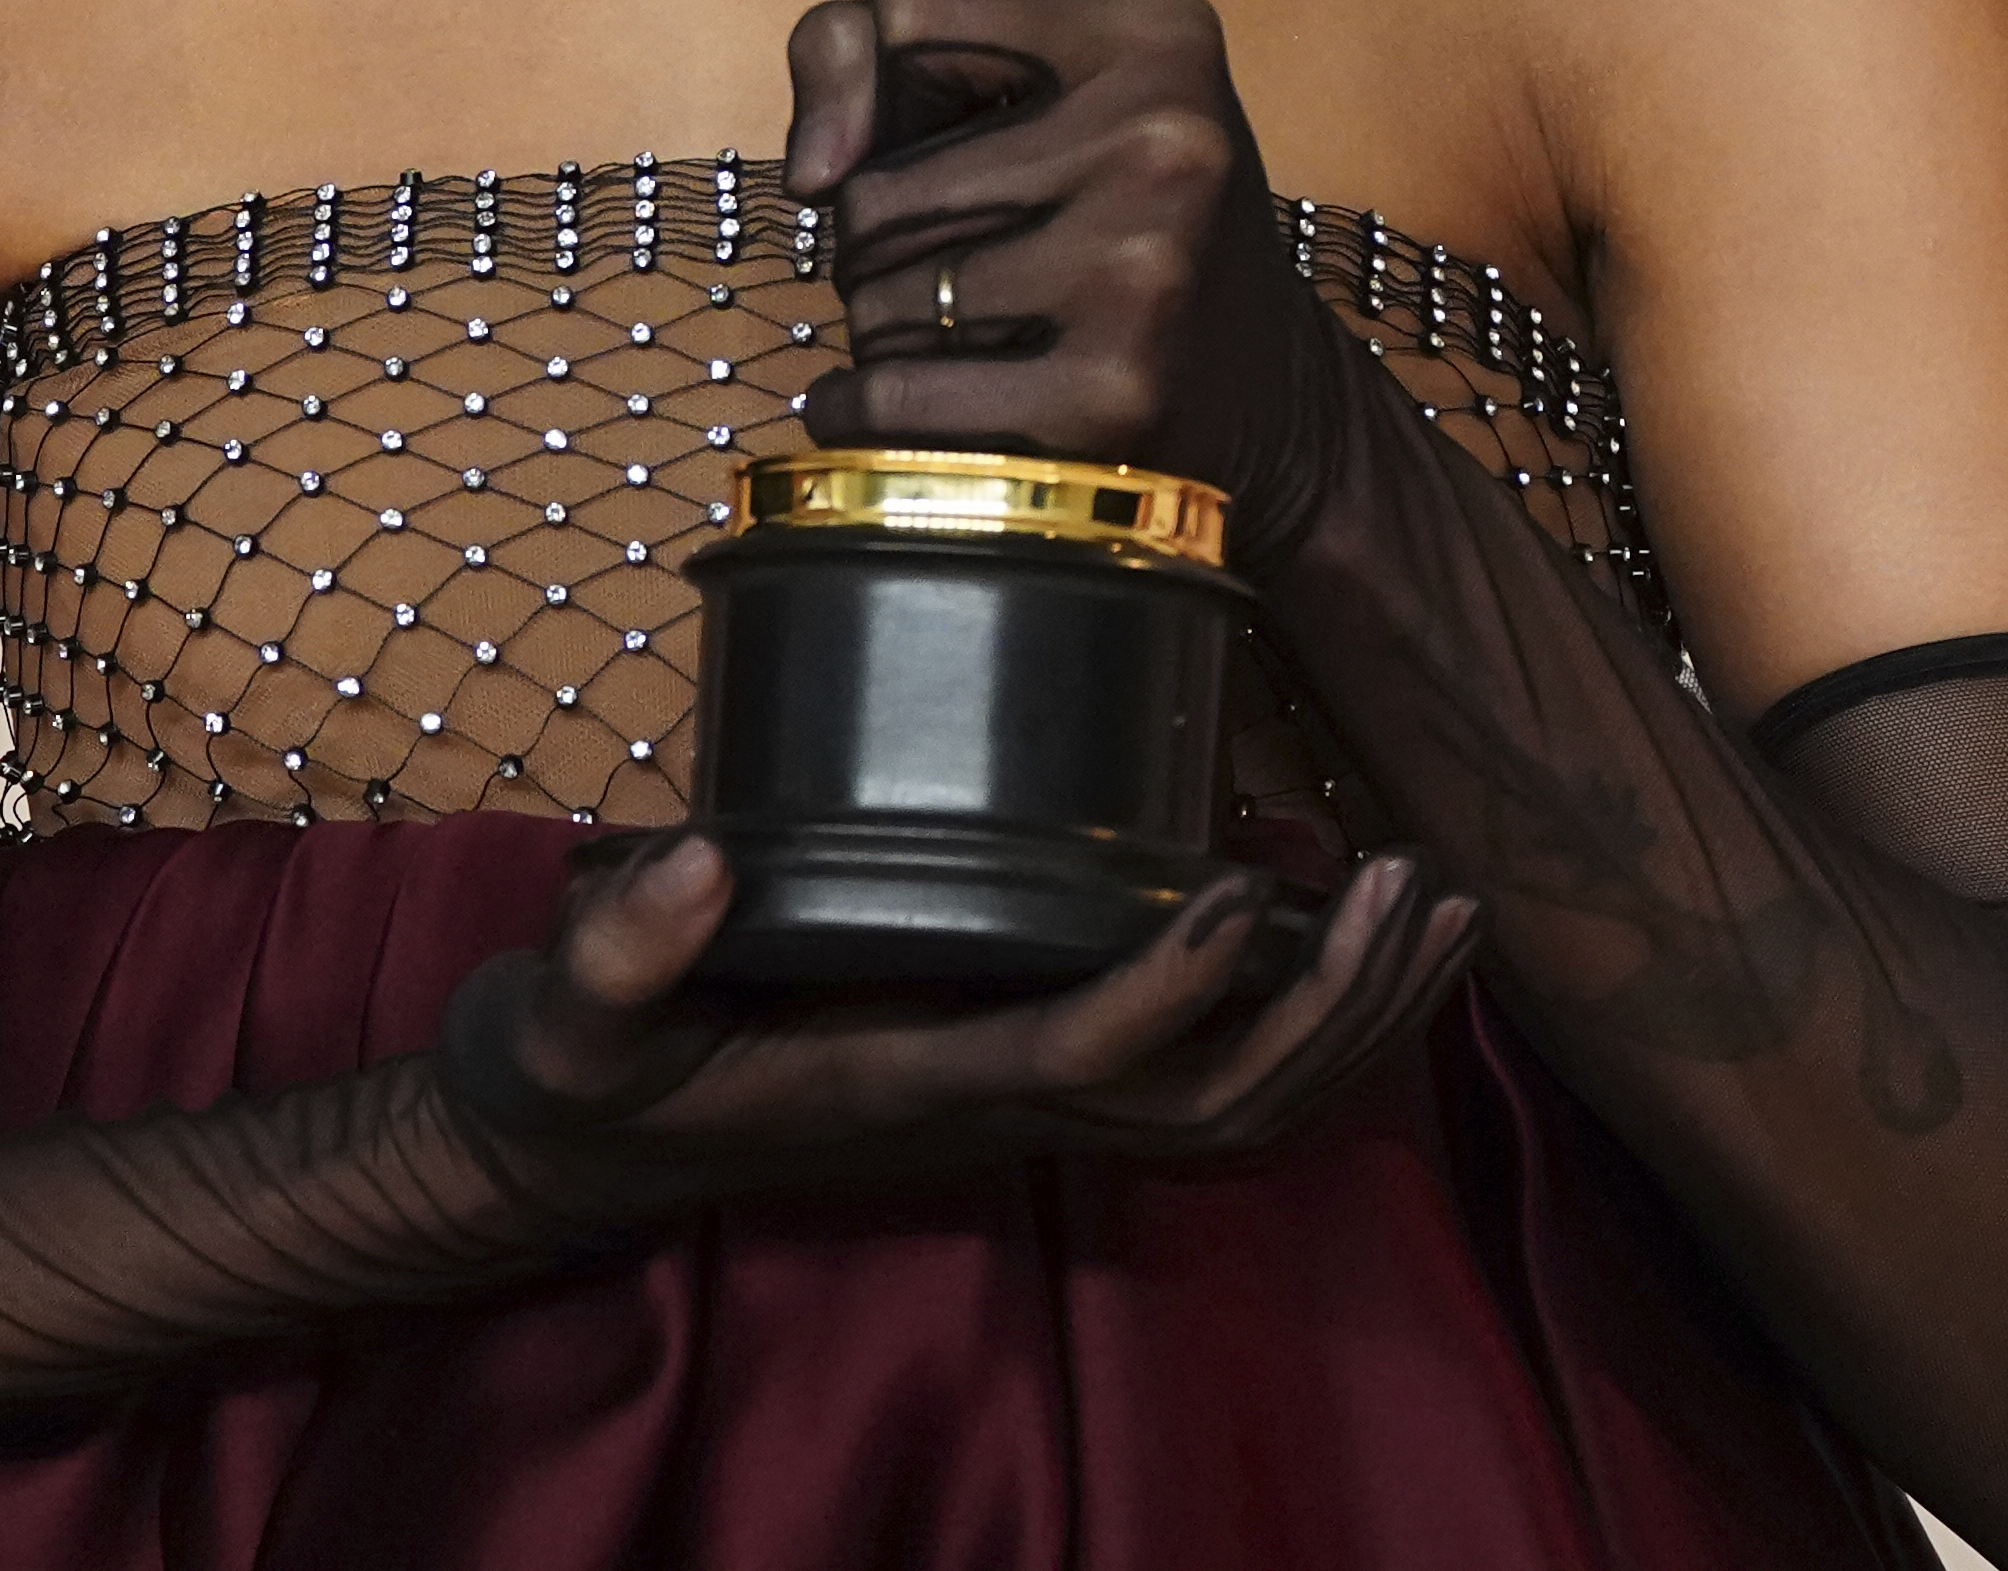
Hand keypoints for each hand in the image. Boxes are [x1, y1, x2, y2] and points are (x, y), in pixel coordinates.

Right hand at [432, 829, 1478, 1218]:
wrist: (585, 1145)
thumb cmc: (589, 1071)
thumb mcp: (569, 1014)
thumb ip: (620, 951)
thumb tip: (690, 861)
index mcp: (906, 1084)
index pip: (1076, 1060)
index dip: (1174, 992)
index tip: (1244, 886)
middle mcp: (991, 1111)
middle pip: (1213, 1108)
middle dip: (1331, 1015)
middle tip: (1415, 884)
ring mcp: (1021, 1104)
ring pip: (1236, 1107)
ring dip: (1354, 1018)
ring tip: (1438, 899)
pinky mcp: (1026, 1071)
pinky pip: (1206, 1076)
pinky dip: (1302, 1012)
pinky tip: (1343, 912)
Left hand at [783, 0, 1359, 545]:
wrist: (1273, 405)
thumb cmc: (1125, 229)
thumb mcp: (1048, 93)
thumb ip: (873, 54)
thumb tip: (813, 167)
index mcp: (1157, 36)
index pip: (906, 11)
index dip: (889, 88)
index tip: (935, 136)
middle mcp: (1164, 140)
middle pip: (871, 182)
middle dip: (884, 238)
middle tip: (977, 262)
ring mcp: (1141, 273)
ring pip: (874, 296)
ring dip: (890, 330)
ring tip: (985, 335)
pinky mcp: (1109, 397)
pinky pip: (893, 396)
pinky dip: (871, 413)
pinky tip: (929, 409)